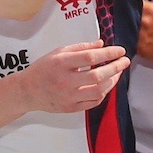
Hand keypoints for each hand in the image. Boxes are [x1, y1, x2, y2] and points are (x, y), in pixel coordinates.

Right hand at [14, 40, 129, 113]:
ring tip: (117, 73)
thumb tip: (101, 44)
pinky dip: (104, 92)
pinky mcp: (71, 108)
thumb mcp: (58, 52)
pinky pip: (94, 102)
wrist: (27, 91)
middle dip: (116, 68)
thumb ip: (81, 47)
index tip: (120, 51)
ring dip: (112, 81)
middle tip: (125, 62)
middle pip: (97, 76)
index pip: (91, 57)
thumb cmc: (43, 69)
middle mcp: (65, 81)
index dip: (109, 53)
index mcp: (61, 63)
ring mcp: (68, 96)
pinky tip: (106, 85)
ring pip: (99, 91)